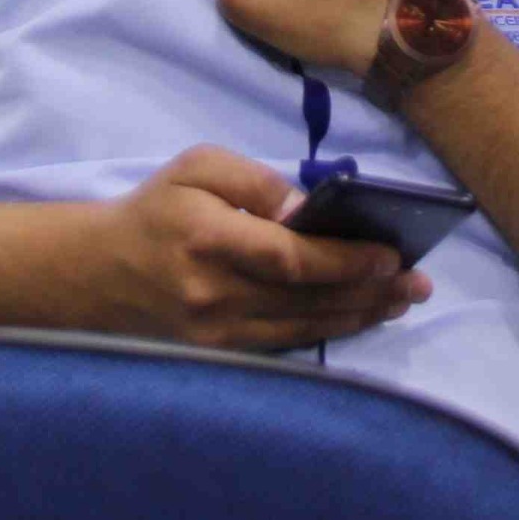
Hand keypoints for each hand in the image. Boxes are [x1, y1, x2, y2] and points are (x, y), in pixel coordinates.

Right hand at [85, 147, 427, 351]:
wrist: (100, 273)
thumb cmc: (156, 209)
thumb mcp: (196, 167)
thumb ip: (254, 183)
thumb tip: (306, 209)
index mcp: (209, 238)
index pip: (291, 258)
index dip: (346, 261)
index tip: (390, 255)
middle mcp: (215, 293)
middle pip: (308, 300)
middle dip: (370, 292)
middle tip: (418, 283)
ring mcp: (217, 332)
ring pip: (304, 328)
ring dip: (359, 316)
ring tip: (401, 301)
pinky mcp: (220, 353)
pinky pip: (286, 344)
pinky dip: (328, 331)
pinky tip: (359, 317)